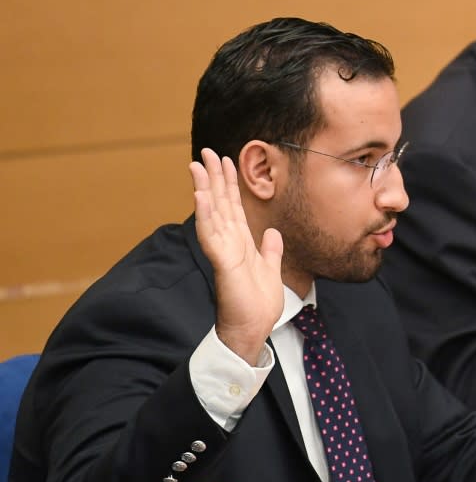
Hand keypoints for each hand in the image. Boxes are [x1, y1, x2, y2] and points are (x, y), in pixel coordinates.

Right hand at [189, 148, 283, 364]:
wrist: (253, 329)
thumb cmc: (258, 304)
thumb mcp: (271, 270)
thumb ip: (271, 251)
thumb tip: (273, 233)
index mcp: (241, 243)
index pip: (233, 206)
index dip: (230, 184)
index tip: (227, 160)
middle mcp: (229, 242)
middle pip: (220, 203)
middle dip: (214, 177)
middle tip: (206, 153)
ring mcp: (223, 251)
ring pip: (212, 213)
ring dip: (204, 188)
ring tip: (197, 166)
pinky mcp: (222, 262)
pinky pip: (211, 234)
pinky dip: (206, 214)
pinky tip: (200, 196)